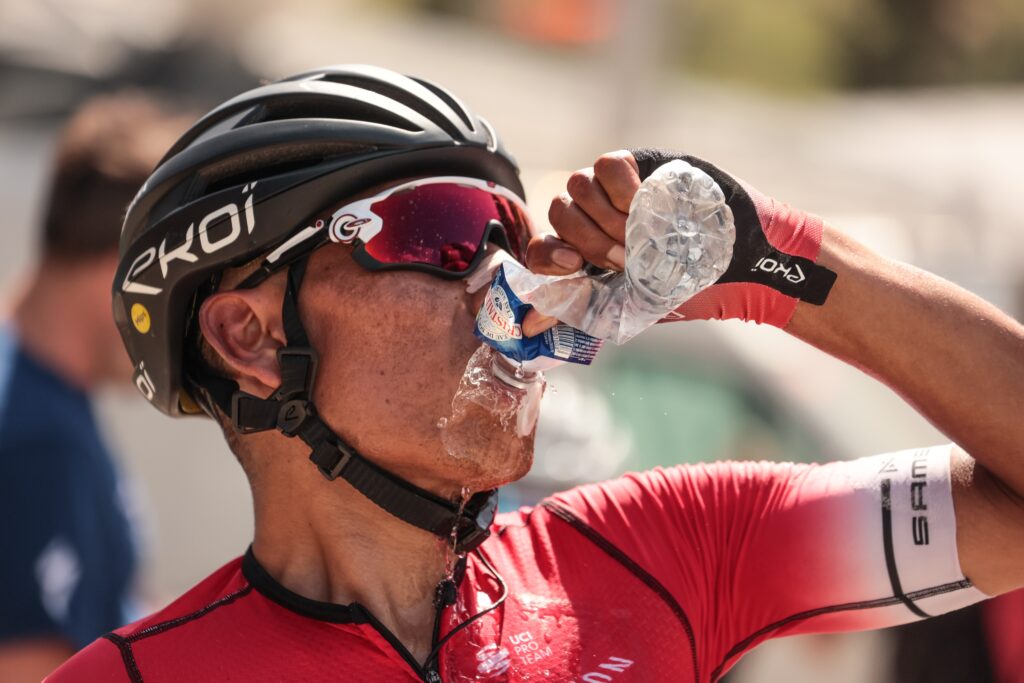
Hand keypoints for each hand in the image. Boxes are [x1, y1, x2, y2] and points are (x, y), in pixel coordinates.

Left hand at [523, 150, 641, 335]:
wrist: (690, 239)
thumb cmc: (648, 271)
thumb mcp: (616, 294)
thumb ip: (574, 307)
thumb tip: (529, 328)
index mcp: (566, 249)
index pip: (539, 250)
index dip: (550, 256)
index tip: (574, 263)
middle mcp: (573, 215)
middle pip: (560, 214)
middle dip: (593, 240)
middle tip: (624, 256)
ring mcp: (592, 187)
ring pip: (578, 188)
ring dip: (609, 215)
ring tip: (636, 231)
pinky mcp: (615, 165)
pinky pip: (605, 166)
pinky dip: (622, 187)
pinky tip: (640, 202)